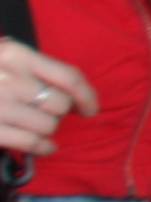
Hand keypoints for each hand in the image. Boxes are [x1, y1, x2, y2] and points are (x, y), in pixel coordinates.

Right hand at [0, 40, 97, 158]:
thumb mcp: (1, 56)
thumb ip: (28, 67)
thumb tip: (70, 92)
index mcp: (14, 54)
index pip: (66, 75)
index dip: (86, 94)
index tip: (90, 107)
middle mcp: (9, 78)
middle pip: (60, 102)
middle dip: (60, 112)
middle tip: (49, 114)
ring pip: (48, 124)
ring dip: (49, 130)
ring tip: (41, 129)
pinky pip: (31, 142)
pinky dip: (43, 147)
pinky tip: (45, 147)